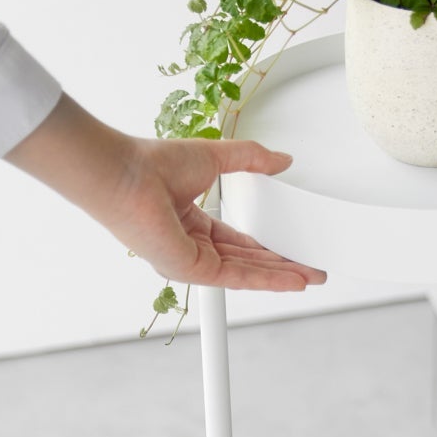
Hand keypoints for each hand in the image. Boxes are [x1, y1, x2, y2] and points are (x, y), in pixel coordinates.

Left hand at [6, 96, 325, 293]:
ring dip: (282, 275)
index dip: (268, 245)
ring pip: (247, 272)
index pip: (239, 240)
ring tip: (312, 275)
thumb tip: (281, 159)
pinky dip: (268, 279)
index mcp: (192, 222)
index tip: (292, 246)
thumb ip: (251, 159)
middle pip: (248, 260)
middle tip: (312, 268)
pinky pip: (238, 277)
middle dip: (283, 265)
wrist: (124, 175)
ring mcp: (191, 261)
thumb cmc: (151, 165)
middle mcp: (191, 246)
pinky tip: (292, 280)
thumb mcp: (215, 157)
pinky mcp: (191, 270)